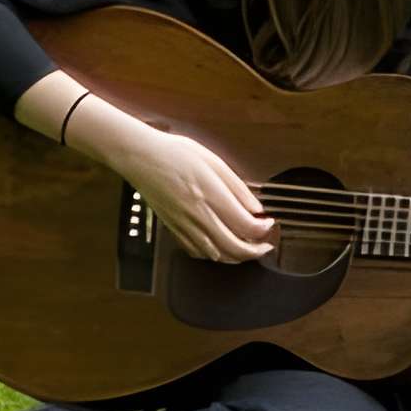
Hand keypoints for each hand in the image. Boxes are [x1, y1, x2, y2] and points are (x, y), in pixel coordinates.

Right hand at [116, 132, 274, 263]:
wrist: (141, 157)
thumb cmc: (176, 154)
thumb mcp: (214, 162)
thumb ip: (237, 187)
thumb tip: (256, 208)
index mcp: (211, 195)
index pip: (246, 226)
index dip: (263, 230)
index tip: (269, 223)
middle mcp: (198, 215)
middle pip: (234, 248)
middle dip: (255, 251)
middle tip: (265, 245)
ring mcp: (184, 225)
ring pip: (217, 255)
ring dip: (236, 257)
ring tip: (247, 249)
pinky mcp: (173, 228)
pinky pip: (197, 252)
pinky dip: (213, 255)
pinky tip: (220, 248)